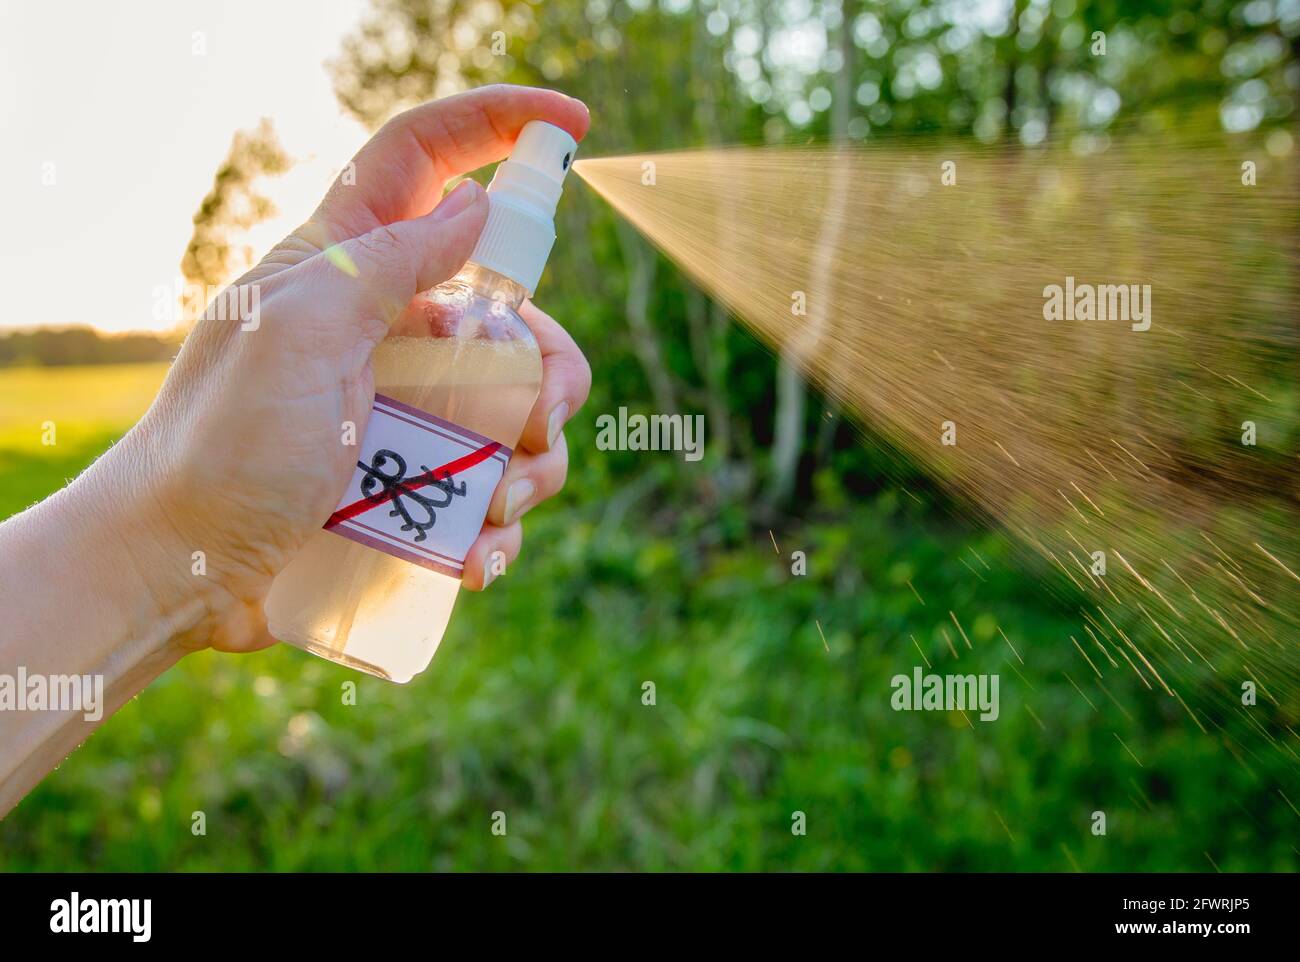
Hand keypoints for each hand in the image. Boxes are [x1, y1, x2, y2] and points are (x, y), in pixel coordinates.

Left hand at [94, 85, 590, 651]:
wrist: (184, 569)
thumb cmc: (222, 446)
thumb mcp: (298, 335)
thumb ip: (388, 262)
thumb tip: (476, 205)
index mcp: (349, 266)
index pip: (426, 158)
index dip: (499, 123)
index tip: (575, 123)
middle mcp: (391, 328)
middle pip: (517, 312)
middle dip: (548, 371)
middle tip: (534, 424)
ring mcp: (411, 408)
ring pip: (523, 409)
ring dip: (530, 465)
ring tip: (491, 509)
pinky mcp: (420, 479)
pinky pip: (497, 487)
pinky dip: (499, 526)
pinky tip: (471, 558)